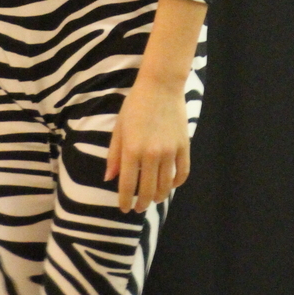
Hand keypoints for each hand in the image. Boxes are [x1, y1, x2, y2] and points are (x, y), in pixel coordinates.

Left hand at [105, 74, 189, 213]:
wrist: (161, 86)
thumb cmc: (135, 105)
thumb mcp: (119, 128)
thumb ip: (114, 155)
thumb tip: (109, 179)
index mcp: (132, 150)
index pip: (128, 186)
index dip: (125, 201)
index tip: (124, 209)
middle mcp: (151, 154)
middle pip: (148, 190)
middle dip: (142, 204)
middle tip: (139, 208)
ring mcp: (170, 151)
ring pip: (166, 185)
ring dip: (159, 197)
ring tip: (154, 199)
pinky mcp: (184, 145)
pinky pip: (182, 172)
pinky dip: (177, 183)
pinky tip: (170, 185)